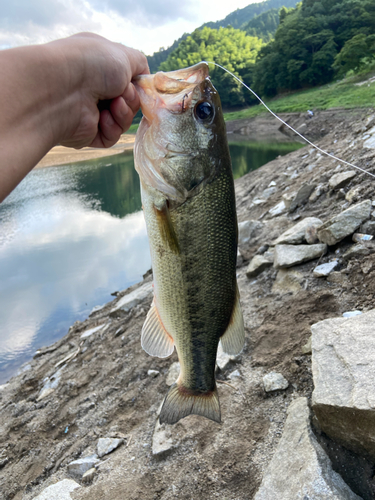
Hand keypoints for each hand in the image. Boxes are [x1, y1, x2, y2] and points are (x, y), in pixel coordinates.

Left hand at [47, 33, 148, 148]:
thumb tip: (144, 79)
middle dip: (131, 99)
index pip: (126, 79)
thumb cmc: (91, 65)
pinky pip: (111, 136)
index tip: (141, 86)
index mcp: (98, 65)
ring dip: (123, 113)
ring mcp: (89, 111)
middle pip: (128, 102)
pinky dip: (112, 128)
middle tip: (122, 94)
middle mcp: (92, 87)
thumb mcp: (125, 55)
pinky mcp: (86, 133)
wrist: (62, 89)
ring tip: (113, 105)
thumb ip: (140, 65)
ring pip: (122, 120)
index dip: (137, 85)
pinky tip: (103, 119)